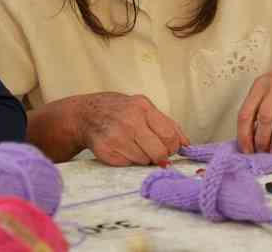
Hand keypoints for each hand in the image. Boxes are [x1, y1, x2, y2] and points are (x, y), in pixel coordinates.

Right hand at [74, 92, 189, 165]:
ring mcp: (117, 137)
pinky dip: (128, 160)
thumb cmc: (120, 111)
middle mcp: (130, 122)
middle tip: (154, 153)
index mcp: (143, 108)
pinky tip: (121, 149)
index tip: (169, 149)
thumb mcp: (143, 107)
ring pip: (144, 161)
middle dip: (160, 156)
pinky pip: (128, 165)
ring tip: (133, 146)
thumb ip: (167, 124)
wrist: (86, 114)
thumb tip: (186, 144)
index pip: (170, 136)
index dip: (173, 147)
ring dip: (143, 158)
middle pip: (159, 152)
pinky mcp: (106, 151)